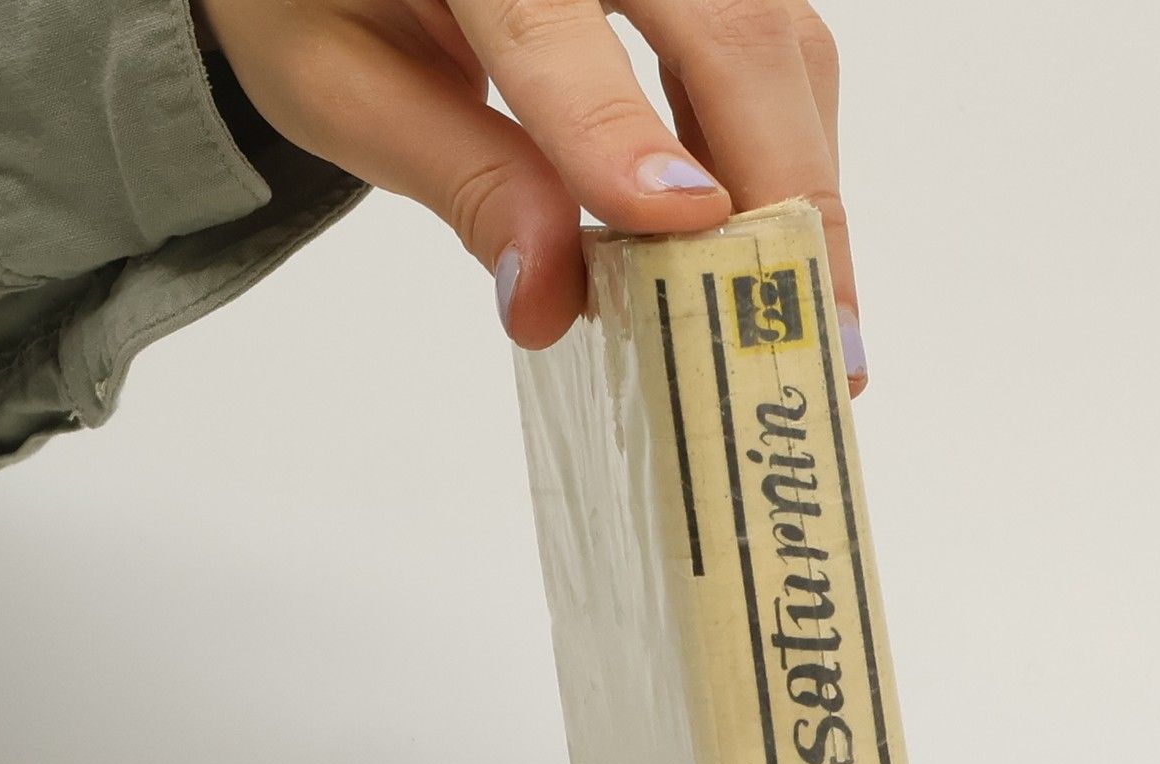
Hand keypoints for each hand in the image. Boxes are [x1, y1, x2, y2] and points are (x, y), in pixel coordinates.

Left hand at [193, 0, 863, 390]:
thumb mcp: (338, 79)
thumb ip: (452, 174)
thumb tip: (548, 298)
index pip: (546, 26)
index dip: (617, 128)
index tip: (683, 226)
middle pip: (728, 26)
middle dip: (782, 185)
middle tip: (821, 337)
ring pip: (778, 34)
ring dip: (801, 181)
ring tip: (813, 313)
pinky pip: (778, 42)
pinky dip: (784, 151)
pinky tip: (768, 243)